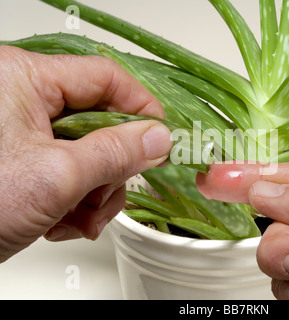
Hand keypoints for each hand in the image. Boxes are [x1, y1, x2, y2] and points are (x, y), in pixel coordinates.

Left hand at [0, 46, 172, 262]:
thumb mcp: (55, 177)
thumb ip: (116, 153)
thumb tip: (158, 138)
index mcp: (24, 79)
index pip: (106, 77)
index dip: (141, 108)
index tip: (161, 138)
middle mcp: (23, 100)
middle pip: (100, 121)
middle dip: (112, 167)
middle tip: (109, 194)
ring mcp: (23, 133)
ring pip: (89, 153)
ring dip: (97, 191)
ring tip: (82, 217)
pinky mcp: (23, 161)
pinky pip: (71, 171)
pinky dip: (77, 201)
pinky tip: (64, 221)